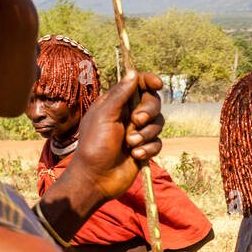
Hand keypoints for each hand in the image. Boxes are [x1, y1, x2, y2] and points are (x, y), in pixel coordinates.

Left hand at [68, 71, 164, 206]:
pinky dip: (148, 149)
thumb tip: (132, 73)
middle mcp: (128, 116)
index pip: (137, 84)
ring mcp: (137, 133)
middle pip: (153, 103)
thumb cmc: (94, 145)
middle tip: (136, 121)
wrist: (96, 178)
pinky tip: (135, 156)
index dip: (149, 81)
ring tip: (130, 144)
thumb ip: (120, 94)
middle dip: (148, 111)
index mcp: (116, 104)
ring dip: (146, 134)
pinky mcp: (144, 149)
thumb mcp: (105, 116)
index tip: (157, 84)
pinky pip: (157, 143)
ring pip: (158, 124)